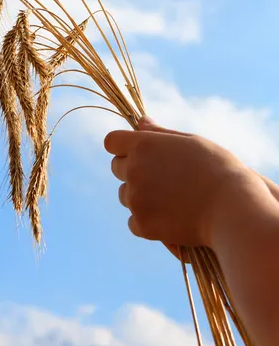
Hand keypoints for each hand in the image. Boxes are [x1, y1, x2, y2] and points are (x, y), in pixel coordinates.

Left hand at [104, 117, 261, 249]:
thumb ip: (160, 134)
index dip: (123, 147)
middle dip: (132, 170)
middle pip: (116, 168)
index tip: (137, 153)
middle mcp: (134, 169)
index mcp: (144, 145)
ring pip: (124, 195)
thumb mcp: (191, 142)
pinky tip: (168, 218)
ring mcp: (136, 197)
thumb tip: (141, 122)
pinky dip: (146, 221)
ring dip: (138, 196)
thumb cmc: (218, 169)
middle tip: (160, 178)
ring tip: (169, 199)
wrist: (233, 208)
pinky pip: (132, 221)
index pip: (112, 141)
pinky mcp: (142, 223)